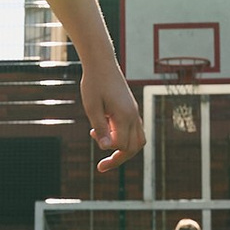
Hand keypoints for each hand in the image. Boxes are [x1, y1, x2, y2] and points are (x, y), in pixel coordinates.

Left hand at [80, 57, 142, 174]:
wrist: (101, 63)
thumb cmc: (94, 83)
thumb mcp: (92, 107)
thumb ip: (100, 128)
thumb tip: (105, 148)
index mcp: (125, 115)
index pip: (122, 145)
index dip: (108, 149)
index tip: (93, 135)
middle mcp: (133, 116)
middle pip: (134, 147)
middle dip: (119, 159)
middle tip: (102, 167)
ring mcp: (134, 112)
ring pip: (138, 141)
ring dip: (123, 149)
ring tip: (106, 149)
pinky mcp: (131, 109)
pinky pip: (133, 131)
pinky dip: (122, 138)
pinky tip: (104, 131)